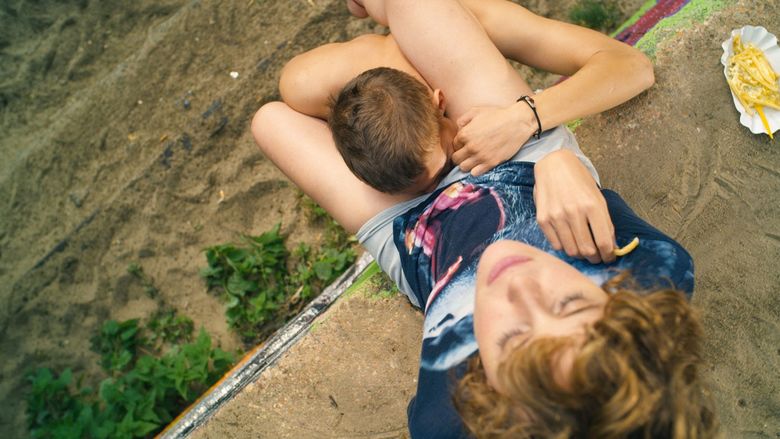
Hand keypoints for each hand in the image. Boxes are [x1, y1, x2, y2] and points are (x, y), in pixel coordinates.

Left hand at [452, 103, 536, 175]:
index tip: (466, 143)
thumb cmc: (498, 115)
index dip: (459, 144)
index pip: (454, 145)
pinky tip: (480, 164)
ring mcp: (480, 156)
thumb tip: (458, 128)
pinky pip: (475, 173)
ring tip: (473, 159)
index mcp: (465, 134)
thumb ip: (463, 119)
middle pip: (456, 159)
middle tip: (467, 153)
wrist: (517, 122)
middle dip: (460, 156)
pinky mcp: (490, 163)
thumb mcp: (477, 111)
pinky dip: (475, 170)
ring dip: (466, 164)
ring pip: (463, 168)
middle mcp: (470, 147)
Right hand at [533, 149, 614, 263]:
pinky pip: (556, 245)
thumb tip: (612, 247)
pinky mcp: (543, 219)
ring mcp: (556, 216)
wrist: (553, 166)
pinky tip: (569, 240)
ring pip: (571, 251)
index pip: (604, 242)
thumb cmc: (579, 181)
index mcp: (592, 206)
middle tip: (596, 257)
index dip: (609, 255)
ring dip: (580, 254)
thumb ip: (605, 223)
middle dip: (595, 258)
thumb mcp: (598, 198)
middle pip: (587, 250)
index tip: (609, 257)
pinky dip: (565, 247)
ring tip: (583, 250)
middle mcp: (574, 212)